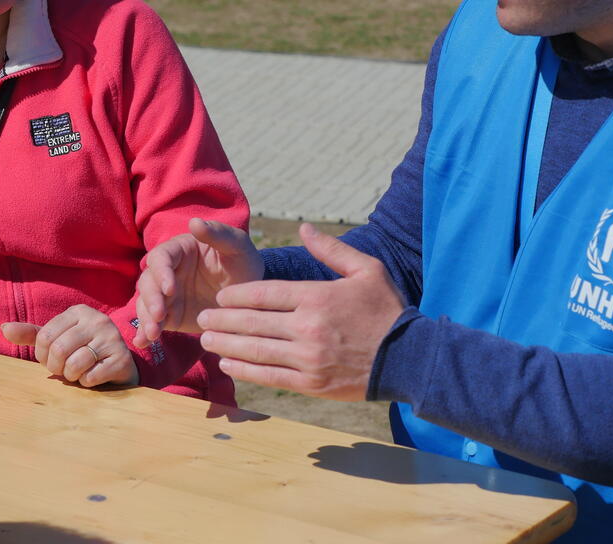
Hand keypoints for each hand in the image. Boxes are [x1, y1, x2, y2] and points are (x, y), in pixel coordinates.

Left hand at [1, 305, 138, 387]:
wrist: (119, 365)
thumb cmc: (83, 351)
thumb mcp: (58, 339)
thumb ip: (32, 335)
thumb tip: (3, 328)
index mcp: (79, 311)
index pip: (44, 336)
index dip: (42, 355)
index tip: (51, 359)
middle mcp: (98, 320)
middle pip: (58, 350)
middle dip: (56, 367)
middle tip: (63, 370)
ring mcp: (112, 338)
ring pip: (74, 364)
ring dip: (71, 376)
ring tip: (78, 373)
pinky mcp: (122, 359)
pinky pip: (91, 377)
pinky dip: (86, 383)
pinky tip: (94, 377)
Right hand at [133, 217, 262, 347]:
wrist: (251, 295)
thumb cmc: (244, 262)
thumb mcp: (237, 246)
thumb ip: (218, 233)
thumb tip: (194, 222)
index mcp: (180, 249)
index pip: (161, 258)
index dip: (161, 273)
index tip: (171, 289)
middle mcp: (168, 272)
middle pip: (147, 282)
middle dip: (150, 299)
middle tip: (159, 315)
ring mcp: (167, 296)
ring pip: (146, 304)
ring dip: (146, 318)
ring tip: (153, 334)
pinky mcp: (170, 316)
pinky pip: (154, 323)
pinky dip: (146, 333)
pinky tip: (143, 342)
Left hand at [197, 223, 403, 400]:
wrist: (409, 359)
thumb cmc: (387, 310)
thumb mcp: (366, 269)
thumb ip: (332, 249)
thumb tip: (302, 228)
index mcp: (317, 297)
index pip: (263, 293)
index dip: (236, 295)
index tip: (221, 295)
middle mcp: (308, 328)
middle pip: (252, 322)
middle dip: (223, 319)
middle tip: (203, 317)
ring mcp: (308, 359)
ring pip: (255, 350)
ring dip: (226, 344)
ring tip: (206, 338)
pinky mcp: (311, 384)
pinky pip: (269, 377)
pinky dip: (245, 370)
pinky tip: (228, 364)